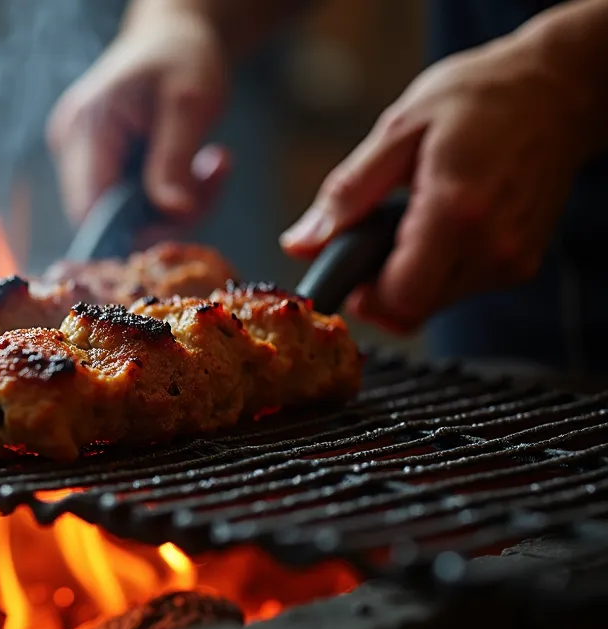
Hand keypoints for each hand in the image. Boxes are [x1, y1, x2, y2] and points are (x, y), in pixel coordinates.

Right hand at [47, 3, 231, 233]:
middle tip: (210, 182)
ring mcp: (78, 156)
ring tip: (207, 168)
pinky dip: (164, 195)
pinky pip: (127, 201)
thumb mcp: (189, 104)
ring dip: (170, 205)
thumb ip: (175, 162)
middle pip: (104, 217)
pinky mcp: (94, 164)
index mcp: (85, 126)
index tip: (186, 214)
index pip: (89, 208)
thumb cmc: (180, 58)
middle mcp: (70, 144)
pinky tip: (190, 168)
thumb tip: (174, 215)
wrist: (172, 37)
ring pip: (120, 215)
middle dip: (162, 214)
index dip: (134, 227)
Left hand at [280, 30, 600, 333]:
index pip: (399, 298)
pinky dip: (437, 267)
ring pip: (434, 302)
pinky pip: (460, 287)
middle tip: (371, 234)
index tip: (345, 265)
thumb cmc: (478, 98)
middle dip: (378, 284)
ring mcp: (511, 259)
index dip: (361, 294)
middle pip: (413, 308)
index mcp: (456, 210)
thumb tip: (300, 244)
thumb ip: (347, 193)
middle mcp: (491, 246)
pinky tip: (440, 223)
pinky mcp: (520, 264)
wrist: (558, 91)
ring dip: (407, 274)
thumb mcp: (398, 130)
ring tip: (411, 217)